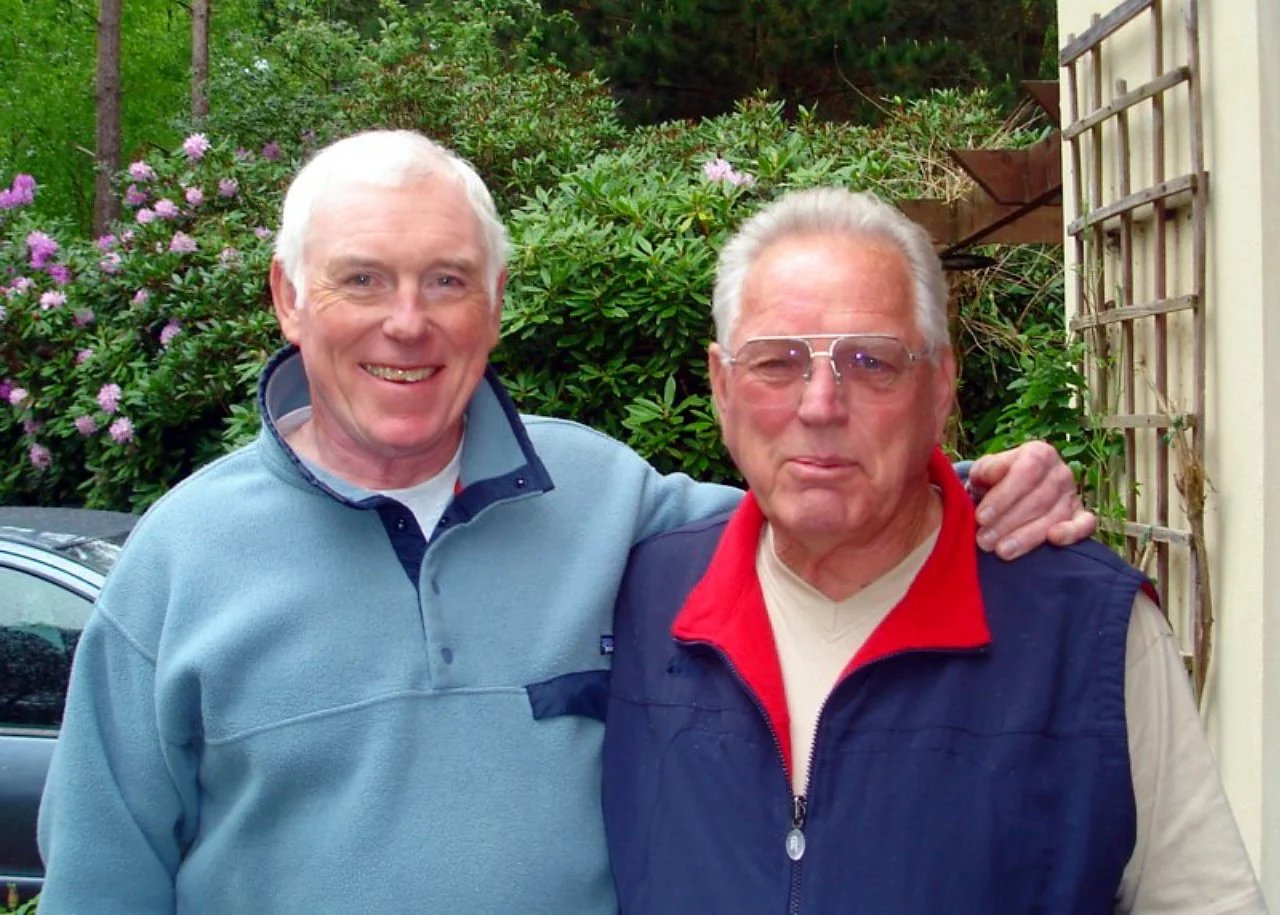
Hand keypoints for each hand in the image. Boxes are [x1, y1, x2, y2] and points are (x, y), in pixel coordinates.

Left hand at [968, 441, 1096, 559]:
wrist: (1010, 492)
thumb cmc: (995, 481)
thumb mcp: (985, 470)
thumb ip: (986, 470)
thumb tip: (991, 475)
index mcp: (1039, 454)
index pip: (1025, 473)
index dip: (1003, 497)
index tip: (981, 517)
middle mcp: (1060, 472)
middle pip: (1038, 499)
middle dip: (1008, 523)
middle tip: (985, 541)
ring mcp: (1073, 495)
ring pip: (1054, 517)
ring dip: (1026, 537)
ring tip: (1001, 550)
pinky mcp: (1081, 516)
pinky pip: (1085, 525)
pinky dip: (1072, 533)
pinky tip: (1054, 539)